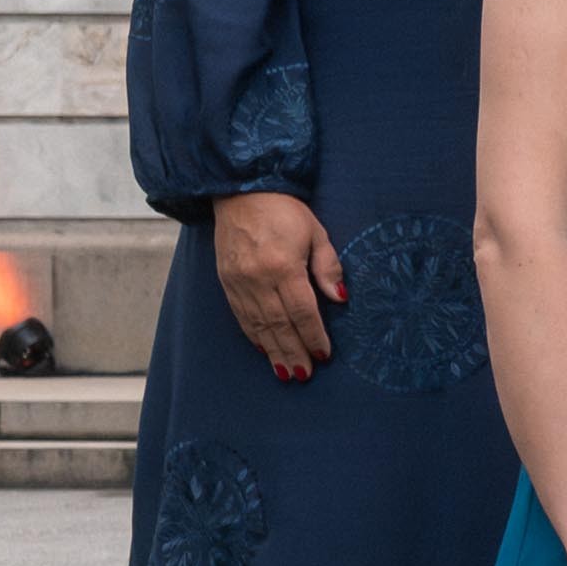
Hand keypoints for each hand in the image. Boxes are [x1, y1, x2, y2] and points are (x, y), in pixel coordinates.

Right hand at [211, 191, 341, 379]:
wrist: (240, 190)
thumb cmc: (284, 210)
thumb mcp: (316, 232)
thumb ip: (328, 267)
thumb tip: (340, 299)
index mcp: (283, 266)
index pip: (302, 310)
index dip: (313, 335)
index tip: (324, 354)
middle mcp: (257, 278)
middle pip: (278, 324)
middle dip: (293, 352)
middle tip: (304, 375)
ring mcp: (238, 281)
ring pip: (258, 325)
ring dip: (273, 351)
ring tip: (286, 373)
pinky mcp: (226, 281)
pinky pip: (240, 315)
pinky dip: (253, 335)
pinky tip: (264, 349)